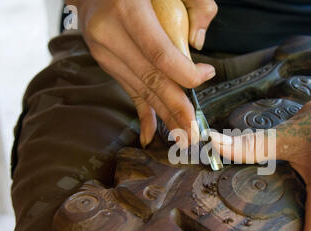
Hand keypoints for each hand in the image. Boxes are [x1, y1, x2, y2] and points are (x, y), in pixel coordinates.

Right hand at [67, 0, 217, 146]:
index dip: (186, 73)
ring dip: (164, 115)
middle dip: (175, 108)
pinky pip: (128, 90)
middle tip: (193, 132)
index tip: (207, 75)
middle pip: (150, 79)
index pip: (160, 54)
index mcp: (126, 11)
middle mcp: (109, 34)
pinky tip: (149, 135)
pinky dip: (142, 112)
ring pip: (140, 88)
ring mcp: (103, 51)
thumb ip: (195, 2)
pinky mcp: (105, 61)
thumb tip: (198, 44)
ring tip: (182, 137)